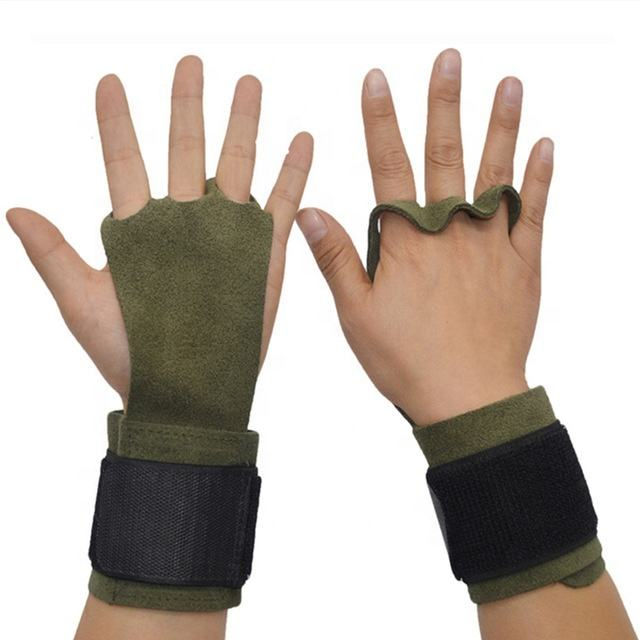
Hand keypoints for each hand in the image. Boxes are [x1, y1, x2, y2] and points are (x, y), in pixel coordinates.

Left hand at [7, 56, 312, 406]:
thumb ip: (52, 254)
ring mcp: (227, 234)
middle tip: (191, 62)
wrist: (185, 391)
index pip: (125, 160)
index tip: (109, 82)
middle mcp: (185, 222)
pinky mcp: (263, 253)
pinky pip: (281, 203)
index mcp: (139, 229)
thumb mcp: (80, 303)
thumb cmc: (128, 354)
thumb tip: (12, 207)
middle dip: (189, 105)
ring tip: (248, 84)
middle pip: (187, 148)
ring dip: (243, 125)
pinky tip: (300, 139)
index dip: (116, 121)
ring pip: (237, 165)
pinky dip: (292, 171)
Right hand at [296, 49, 552, 424]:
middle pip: (446, 155)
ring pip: (495, 171)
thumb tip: (310, 210)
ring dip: (501, 124)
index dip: (380, 120)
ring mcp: (490, 243)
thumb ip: (336, 258)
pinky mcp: (521, 263)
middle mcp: (450, 231)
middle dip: (445, 102)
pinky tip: (544, 146)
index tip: (377, 79)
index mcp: (406, 241)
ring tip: (508, 82)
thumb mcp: (356, 314)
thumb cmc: (407, 361)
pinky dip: (539, 177)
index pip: (388, 165)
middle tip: (450, 59)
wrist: (469, 398)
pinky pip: (533, 211)